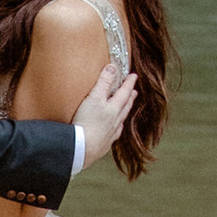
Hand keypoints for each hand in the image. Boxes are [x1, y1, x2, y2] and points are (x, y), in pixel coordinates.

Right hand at [71, 55, 138, 170]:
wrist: (82, 149)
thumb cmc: (87, 122)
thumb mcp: (94, 97)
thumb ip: (103, 82)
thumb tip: (113, 67)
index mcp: (114, 108)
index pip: (124, 92)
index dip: (128, 83)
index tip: (134, 76)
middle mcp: (115, 121)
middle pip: (125, 107)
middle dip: (129, 98)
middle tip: (134, 92)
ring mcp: (110, 133)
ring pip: (121, 121)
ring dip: (124, 113)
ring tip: (126, 110)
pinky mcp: (103, 144)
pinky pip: (114, 134)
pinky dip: (116, 129)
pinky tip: (114, 131)